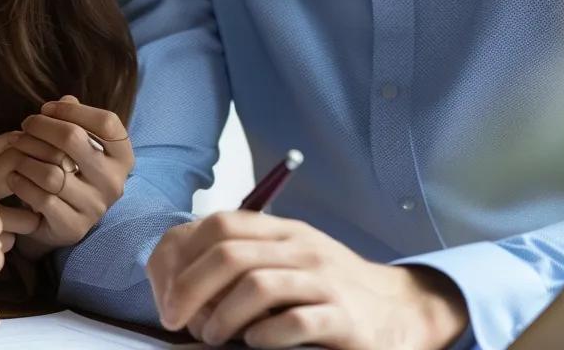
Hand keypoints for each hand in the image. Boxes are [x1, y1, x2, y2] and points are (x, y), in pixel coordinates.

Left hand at [5, 96, 133, 257]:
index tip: (47, 108)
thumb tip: (66, 100)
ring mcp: (95, 207)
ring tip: (16, 149)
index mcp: (123, 158)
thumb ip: (75, 120)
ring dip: (27, 156)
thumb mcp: (79, 146)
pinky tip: (14, 175)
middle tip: (25, 125)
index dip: (72, 109)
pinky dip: (22, 183)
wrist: (62, 221)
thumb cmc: (71, 172)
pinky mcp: (73, 228)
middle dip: (42, 127)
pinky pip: (42, 199)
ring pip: (52, 172)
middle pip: (74, 140)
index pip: (107, 121)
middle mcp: (114, 183)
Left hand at [147, 211, 468, 349]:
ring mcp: (325, 281)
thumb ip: (237, 258)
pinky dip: (265, 335)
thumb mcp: (283, 260)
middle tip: (174, 319)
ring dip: (222, 316)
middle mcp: (302, 248)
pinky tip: (253, 342)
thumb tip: (171, 277)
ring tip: (212, 336)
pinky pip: (296, 322)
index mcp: (281, 230)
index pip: (218, 225)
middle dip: (189, 288)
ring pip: (258, 286)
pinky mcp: (344, 318)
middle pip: (229, 255)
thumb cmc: (325, 289)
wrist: (398, 310)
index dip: (182, 256)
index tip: (166, 291)